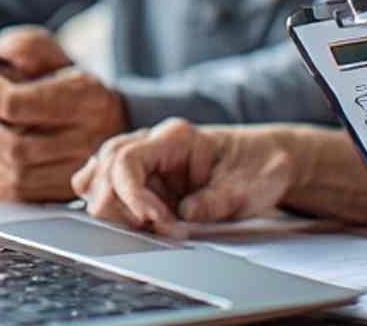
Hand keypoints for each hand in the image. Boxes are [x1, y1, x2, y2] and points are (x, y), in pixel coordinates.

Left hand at [0, 26, 126, 200]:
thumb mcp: (43, 49)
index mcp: (87, 99)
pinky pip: (4, 192)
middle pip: (9, 143)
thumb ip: (21, 48)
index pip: (13, 104)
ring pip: (5, 171)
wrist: (86, 118)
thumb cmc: (57, 80)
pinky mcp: (51, 199)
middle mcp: (86, 141)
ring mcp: (71, 175)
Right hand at [71, 118, 296, 235]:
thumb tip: (184, 215)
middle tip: (151, 229)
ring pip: (100, 176)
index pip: (128, 158)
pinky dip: (110, 204)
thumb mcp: (249, 187)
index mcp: (176, 137)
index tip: (150, 220)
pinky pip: (109, 186)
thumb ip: (217, 199)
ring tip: (145, 228)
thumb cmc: (257, 168)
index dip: (129, 193)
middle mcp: (153, 143)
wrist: (265, 163)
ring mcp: (146, 161)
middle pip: (106, 166)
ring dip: (113, 208)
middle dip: (118, 204)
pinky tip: (125, 218)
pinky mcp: (144, 180)